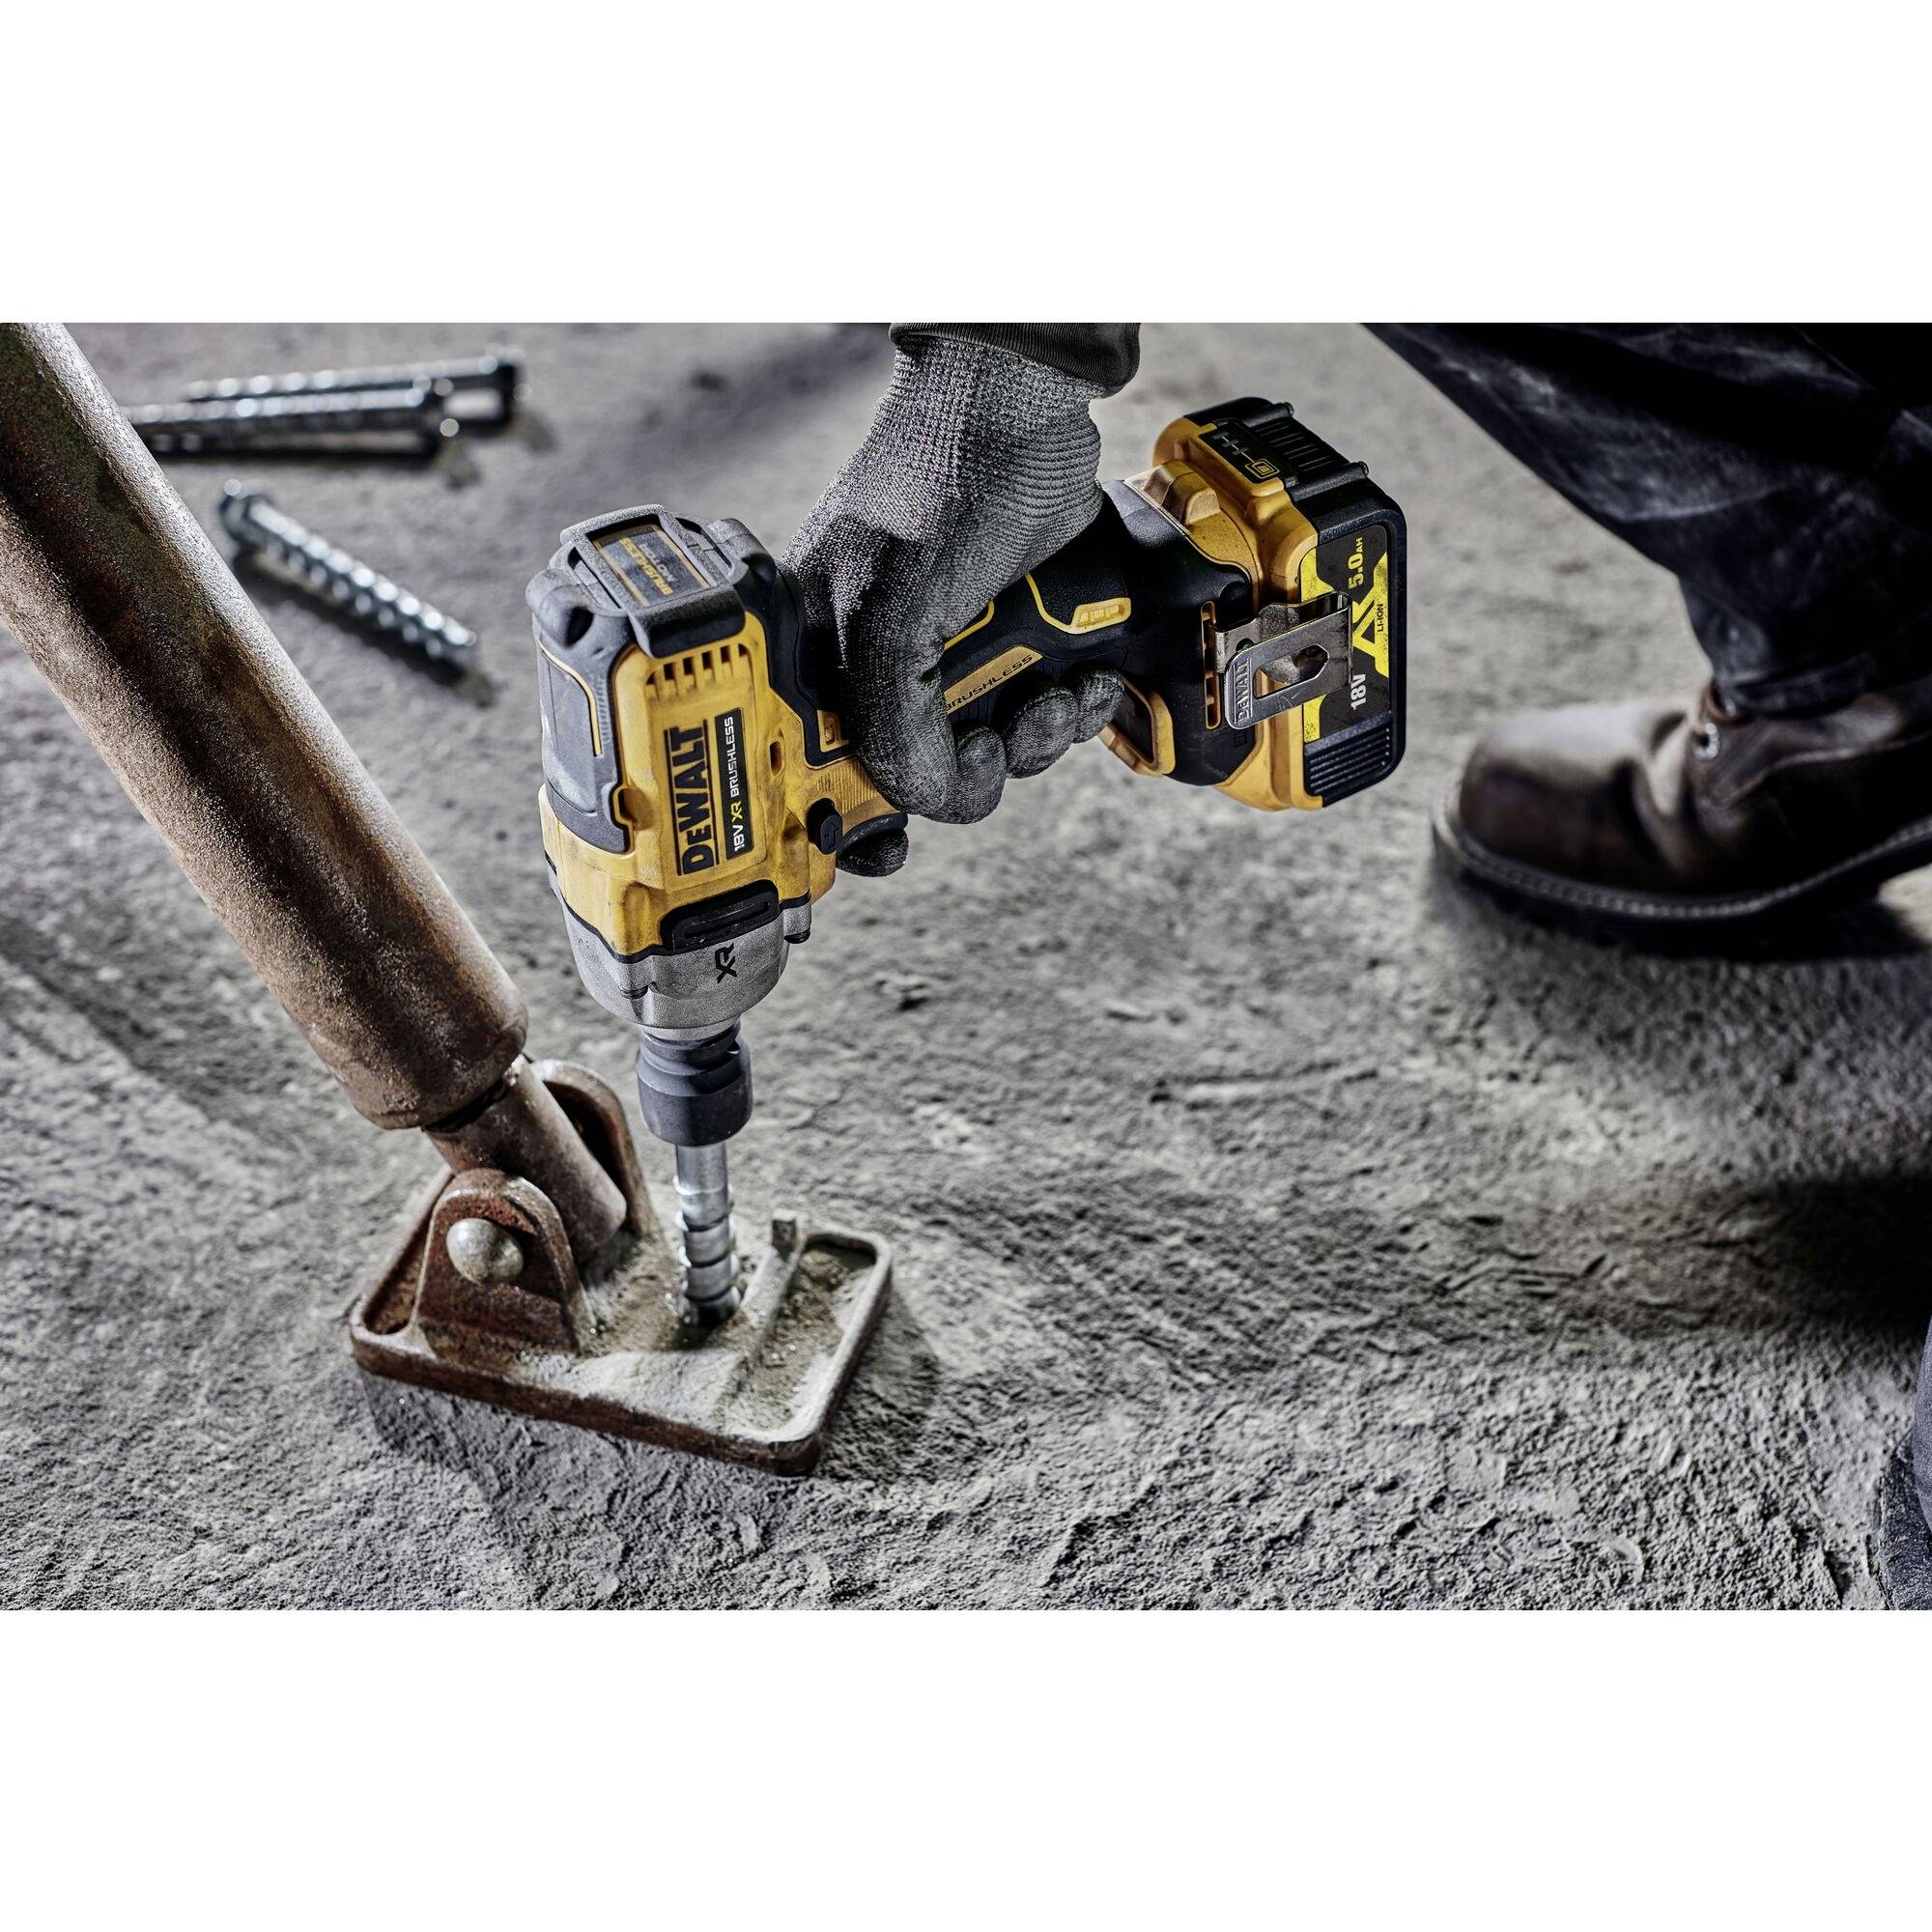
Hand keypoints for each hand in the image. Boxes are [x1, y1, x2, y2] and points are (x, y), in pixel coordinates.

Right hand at [785, 332, 1126, 873]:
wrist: (1029, 400)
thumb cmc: (938, 479)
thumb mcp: (895, 615)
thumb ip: (891, 725)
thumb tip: (913, 803)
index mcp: (812, 655)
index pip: (813, 771)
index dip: (849, 820)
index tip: (885, 848)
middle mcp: (872, 662)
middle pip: (912, 776)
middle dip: (968, 775)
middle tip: (994, 746)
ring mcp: (945, 653)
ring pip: (982, 753)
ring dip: (1030, 744)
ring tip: (1054, 699)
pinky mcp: (1011, 641)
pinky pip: (1031, 715)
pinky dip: (1061, 715)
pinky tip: (1080, 686)